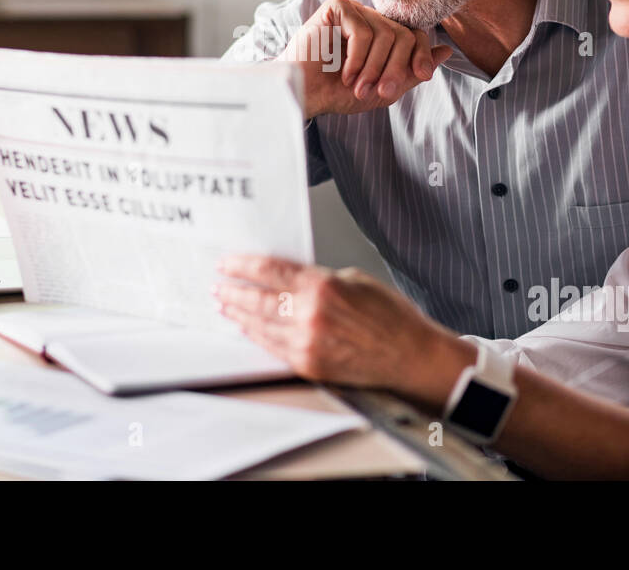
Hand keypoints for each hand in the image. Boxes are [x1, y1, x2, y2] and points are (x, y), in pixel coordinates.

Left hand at [213, 256, 474, 409]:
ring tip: (225, 305)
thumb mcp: (354, 279)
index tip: (228, 263)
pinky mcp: (309, 364)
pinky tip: (248, 328)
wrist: (409, 355)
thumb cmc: (389, 317)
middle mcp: (310, 315)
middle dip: (233, 290)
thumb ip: (317, 278)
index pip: (270, 270)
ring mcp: (307, 343)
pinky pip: (273, 347)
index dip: (243, 265)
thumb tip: (288, 278)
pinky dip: (257, 335)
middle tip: (218, 285)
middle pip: (258, 298)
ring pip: (260, 325)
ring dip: (239, 314)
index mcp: (322, 286)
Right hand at [279, 0, 452, 119]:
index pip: (415, 35)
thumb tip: (446, 51)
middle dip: (395, 68)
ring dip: (372, 68)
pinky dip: (357, 57)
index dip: (421, 55)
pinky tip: (344, 72)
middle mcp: (370, 19)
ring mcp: (354, 11)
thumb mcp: (383, 89)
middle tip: (378, 92)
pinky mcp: (336, 7)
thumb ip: (412, 71)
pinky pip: (362, 30)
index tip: (422, 76)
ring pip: (385, 34)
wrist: (304, 95)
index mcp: (383, 35)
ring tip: (355, 86)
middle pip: (404, 35)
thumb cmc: (337, 93)